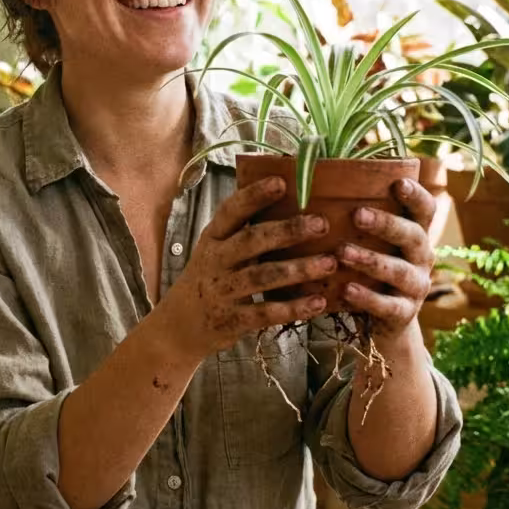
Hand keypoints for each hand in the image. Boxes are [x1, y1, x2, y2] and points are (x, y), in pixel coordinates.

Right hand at [155, 176, 338, 361]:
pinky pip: (266, 313)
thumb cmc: (209, 278)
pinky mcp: (232, 320)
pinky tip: (318, 302)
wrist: (179, 326)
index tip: (281, 182)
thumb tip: (286, 198)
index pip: (231, 211)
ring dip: (298, 269)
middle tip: (321, 223)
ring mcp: (223, 291)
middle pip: (251, 241)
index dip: (254, 195)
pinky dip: (293, 308)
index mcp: (213, 238)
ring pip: (262, 277)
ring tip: (329, 263)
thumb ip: (243, 230)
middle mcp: (216, 261)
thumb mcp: (216, 249)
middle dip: (287, 231)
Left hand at [335, 177, 435, 342]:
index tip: (398, 183)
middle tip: (357, 215)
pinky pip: (388, 306)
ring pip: (399, 271)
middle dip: (386, 224)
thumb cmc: (368, 268)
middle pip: (413, 235)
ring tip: (342, 252)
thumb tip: (313, 183)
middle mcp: (422, 257)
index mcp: (415, 233)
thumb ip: (355, 218)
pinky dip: (368, 298)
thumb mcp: (368, 241)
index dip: (416, 195)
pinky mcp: (404, 313)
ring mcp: (416, 286)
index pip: (425, 209)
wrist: (382, 321)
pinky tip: (346, 289)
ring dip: (371, 260)